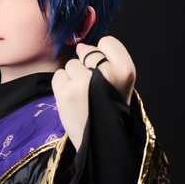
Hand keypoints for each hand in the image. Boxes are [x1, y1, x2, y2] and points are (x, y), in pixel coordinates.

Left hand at [51, 35, 136, 150]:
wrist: (99, 142)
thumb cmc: (108, 110)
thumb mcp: (120, 84)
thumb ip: (107, 61)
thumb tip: (80, 46)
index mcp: (126, 70)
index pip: (107, 42)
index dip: (102, 55)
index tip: (103, 72)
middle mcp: (107, 73)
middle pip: (87, 52)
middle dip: (86, 67)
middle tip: (93, 89)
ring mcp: (84, 82)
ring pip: (71, 64)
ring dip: (72, 78)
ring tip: (82, 97)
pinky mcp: (66, 92)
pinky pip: (58, 75)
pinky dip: (61, 86)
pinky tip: (71, 100)